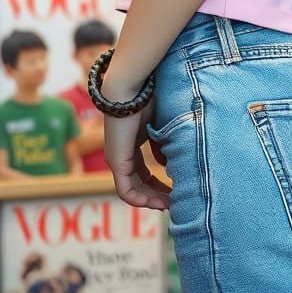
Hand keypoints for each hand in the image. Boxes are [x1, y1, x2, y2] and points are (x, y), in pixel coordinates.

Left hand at [103, 93, 170, 210]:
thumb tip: (170, 165)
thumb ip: (163, 145)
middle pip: (139, 184)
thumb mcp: (160, 125)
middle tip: (174, 201)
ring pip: (132, 190)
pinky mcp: (116, 162)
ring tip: (169, 204)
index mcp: (131, 145)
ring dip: (150, 200)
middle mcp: (121, 155)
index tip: (175, 190)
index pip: (143, 173)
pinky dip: (141, 199)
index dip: (159, 184)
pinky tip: (158, 202)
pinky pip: (126, 191)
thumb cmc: (147, 98)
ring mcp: (117, 160)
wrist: (130, 88)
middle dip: (157, 194)